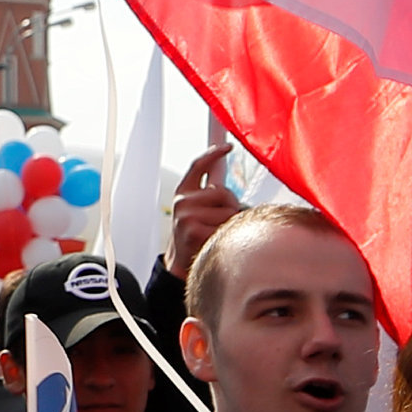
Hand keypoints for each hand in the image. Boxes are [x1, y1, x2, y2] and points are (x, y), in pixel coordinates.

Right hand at [164, 144, 239, 277]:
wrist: (180, 265)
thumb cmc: (194, 236)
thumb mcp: (198, 210)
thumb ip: (210, 190)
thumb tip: (221, 165)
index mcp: (184, 193)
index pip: (198, 166)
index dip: (213, 154)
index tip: (227, 146)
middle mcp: (183, 202)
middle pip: (223, 192)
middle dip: (231, 206)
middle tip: (222, 221)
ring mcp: (186, 216)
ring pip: (228, 211)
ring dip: (230, 224)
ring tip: (218, 234)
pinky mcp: (193, 230)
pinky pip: (225, 227)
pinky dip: (228, 236)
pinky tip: (217, 241)